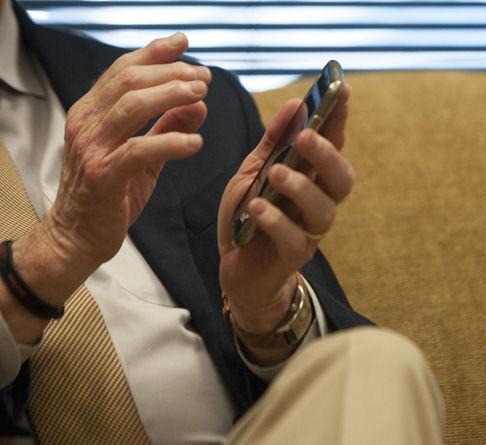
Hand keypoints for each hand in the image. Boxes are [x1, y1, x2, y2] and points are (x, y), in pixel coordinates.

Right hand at [13, 33, 209, 304]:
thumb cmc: (110, 195)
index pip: (122, 70)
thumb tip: (199, 103)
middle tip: (204, 78)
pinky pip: (139, 150)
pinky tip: (196, 142)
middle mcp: (87, 123)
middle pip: (129, 80)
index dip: (155, 53)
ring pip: (131, 106)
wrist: (78, 238)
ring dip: (171, 95)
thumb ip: (167, 127)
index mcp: (92, 113)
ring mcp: (92, 148)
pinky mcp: (103, 175)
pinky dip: (171, 141)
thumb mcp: (143, 156)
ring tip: (201, 95)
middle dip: (171, 73)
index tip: (184, 44)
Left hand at [217, 85, 352, 335]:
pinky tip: (256, 208)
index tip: (342, 89)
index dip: (339, 118)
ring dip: (301, 187)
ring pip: (323, 209)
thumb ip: (273, 143)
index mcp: (311, 178)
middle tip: (305, 137)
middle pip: (342, 178)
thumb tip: (295, 104)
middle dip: (327, 154)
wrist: (237, 269)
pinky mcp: (292, 255)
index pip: (333, 144)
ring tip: (275, 174)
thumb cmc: (249, 218)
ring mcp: (309, 231)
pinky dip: (275, 220)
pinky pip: (293, 238)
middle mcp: (317, 202)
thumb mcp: (253, 172)